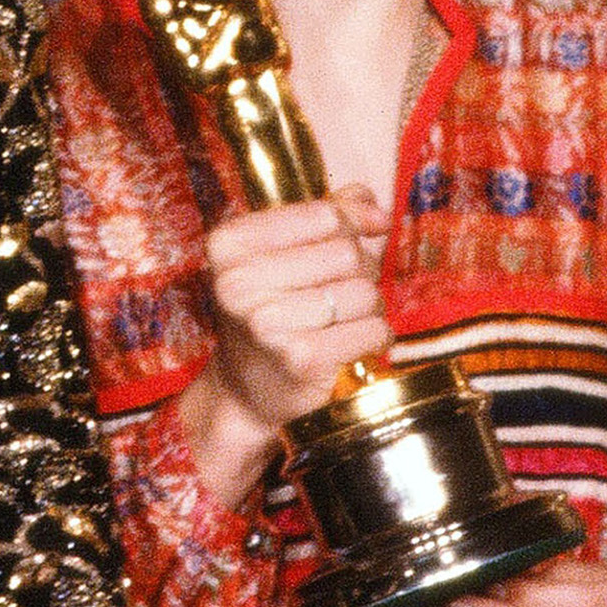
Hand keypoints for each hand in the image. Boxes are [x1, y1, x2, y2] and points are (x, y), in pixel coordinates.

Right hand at [177, 188, 393, 494]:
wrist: (247, 392)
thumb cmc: (272, 313)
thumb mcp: (282, 255)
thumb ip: (329, 217)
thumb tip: (377, 213)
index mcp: (229, 245)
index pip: (324, 214)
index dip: (350, 228)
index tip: (347, 245)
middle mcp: (238, 282)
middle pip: (348, 253)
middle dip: (360, 272)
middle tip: (340, 294)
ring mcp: (267, 322)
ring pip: (365, 292)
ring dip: (368, 308)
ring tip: (343, 321)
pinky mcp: (301, 358)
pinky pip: (373, 329)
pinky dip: (375, 337)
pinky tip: (353, 344)